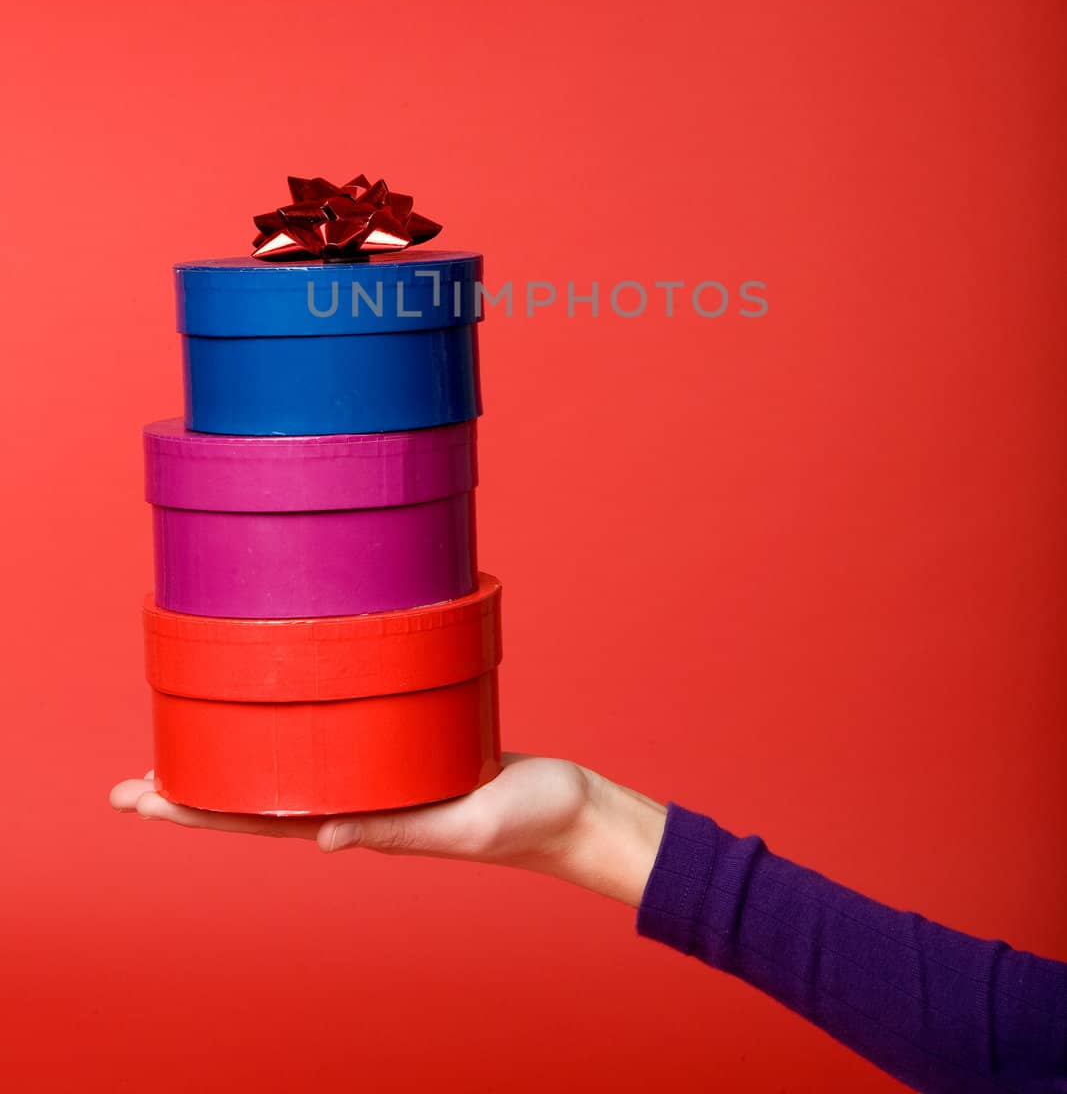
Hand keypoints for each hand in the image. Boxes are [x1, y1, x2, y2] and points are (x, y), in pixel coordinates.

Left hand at [110, 754, 666, 906]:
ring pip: (291, 767)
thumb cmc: (526, 818)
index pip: (262, 819)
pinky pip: (336, 741)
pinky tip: (282, 711)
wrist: (570, 809)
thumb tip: (324, 838)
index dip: (199, 809)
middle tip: (131, 782)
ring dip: (236, 759)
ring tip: (189, 743)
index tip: (142, 799)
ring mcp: (378, 778)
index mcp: (365, 822)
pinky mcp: (403, 748)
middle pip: (260, 796)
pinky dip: (296, 730)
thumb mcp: (465, 824)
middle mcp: (359, 801)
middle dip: (194, 790)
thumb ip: (399, 830)